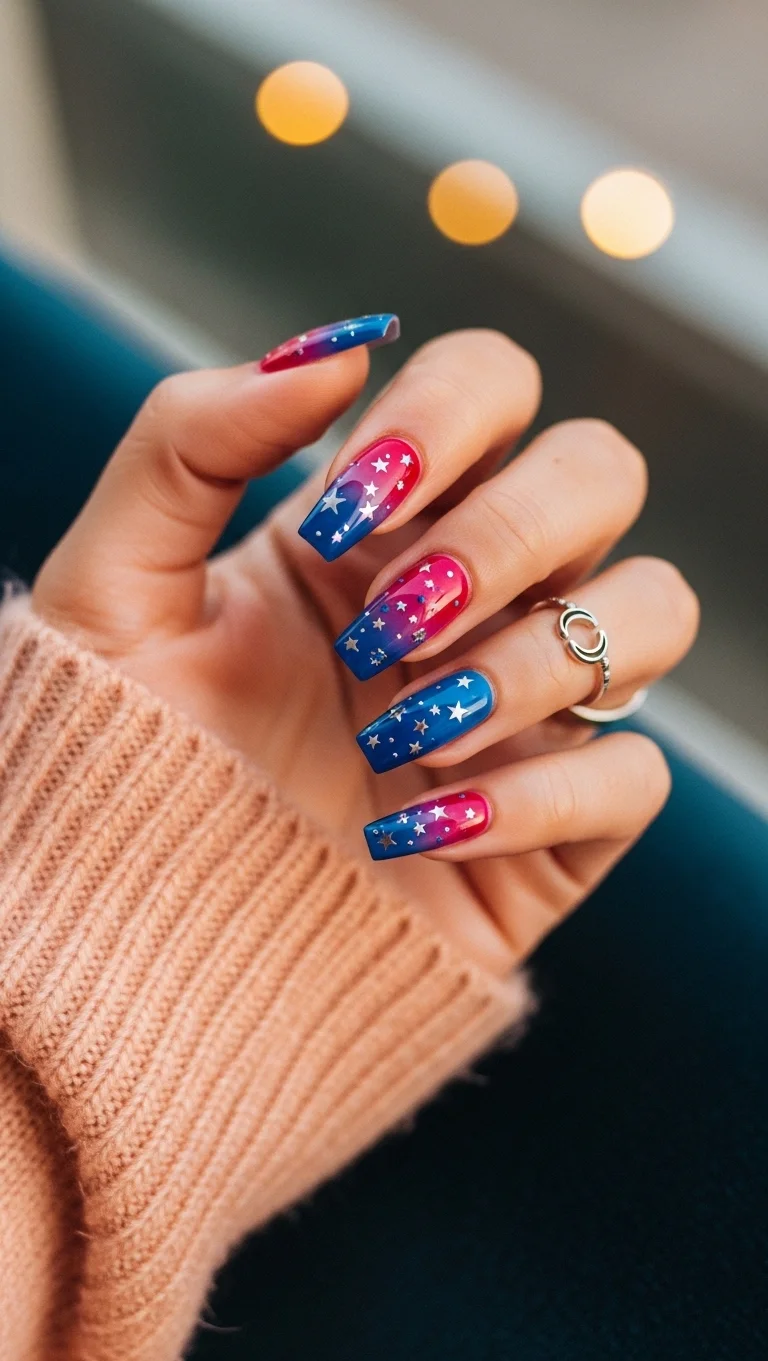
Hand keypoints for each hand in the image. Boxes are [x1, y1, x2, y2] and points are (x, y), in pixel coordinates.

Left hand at [33, 329, 697, 976]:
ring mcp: (522, 705)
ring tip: (405, 735)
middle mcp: (469, 596)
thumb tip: (338, 348)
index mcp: (376, 522)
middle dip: (506, 536)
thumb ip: (191, 439)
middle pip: (601, 472)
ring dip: (530, 663)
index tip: (353, 507)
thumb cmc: (118, 756)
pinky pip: (635, 776)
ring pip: (653, 611)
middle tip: (384, 630)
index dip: (449, 418)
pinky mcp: (555, 824)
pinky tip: (421, 831)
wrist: (138, 936)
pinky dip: (540, 796)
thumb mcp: (112, 585)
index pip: (494, 384)